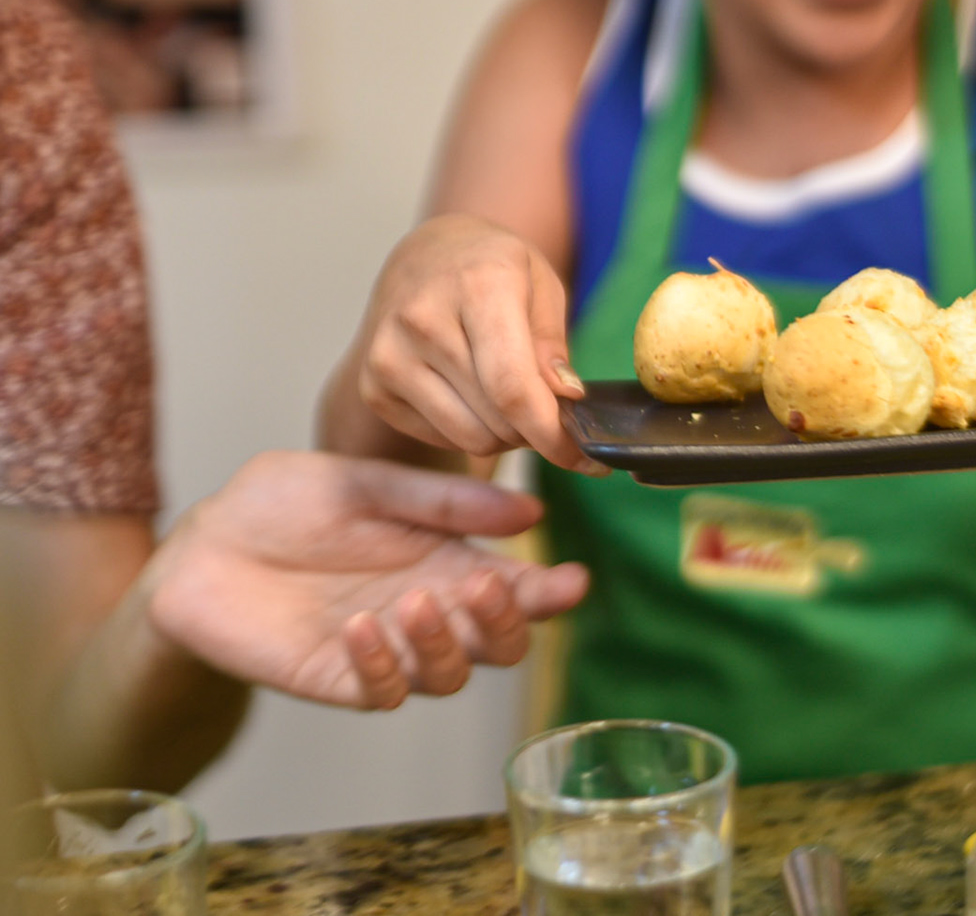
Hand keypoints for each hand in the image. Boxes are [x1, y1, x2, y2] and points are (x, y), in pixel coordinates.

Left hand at [145, 451, 588, 709]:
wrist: (201, 542)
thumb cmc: (285, 504)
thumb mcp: (369, 483)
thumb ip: (444, 501)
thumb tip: (530, 510)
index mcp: (446, 560)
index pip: (516, 587)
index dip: (550, 592)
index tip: (573, 580)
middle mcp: (426, 610)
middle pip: (499, 645)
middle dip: (508, 624)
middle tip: (489, 587)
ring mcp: (385, 649)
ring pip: (449, 676)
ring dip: (446, 644)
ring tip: (415, 602)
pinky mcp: (336, 677)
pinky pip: (381, 693)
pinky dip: (382, 665)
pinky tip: (360, 626)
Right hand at [356, 213, 600, 472]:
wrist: (425, 257)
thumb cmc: (494, 270)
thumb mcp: (542, 286)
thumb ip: (553, 346)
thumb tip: (565, 398)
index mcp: (477, 287)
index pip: (513, 387)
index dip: (552, 433)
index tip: (584, 457)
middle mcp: (422, 320)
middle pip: (495, 419)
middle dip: (536, 430)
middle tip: (549, 409)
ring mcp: (388, 356)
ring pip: (469, 437)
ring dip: (505, 435)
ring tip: (511, 399)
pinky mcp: (373, 388)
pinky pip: (441, 438)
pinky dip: (470, 430)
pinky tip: (473, 394)